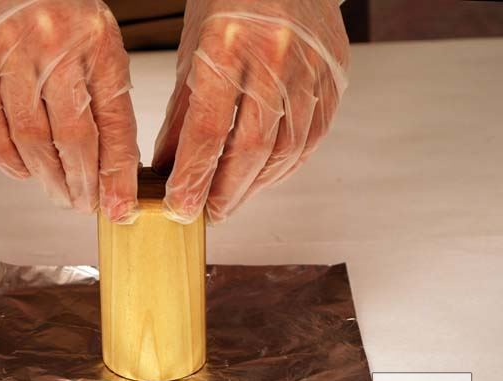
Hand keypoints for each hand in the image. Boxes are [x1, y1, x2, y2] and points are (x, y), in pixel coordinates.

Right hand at [0, 0, 139, 222]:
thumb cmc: (59, 9)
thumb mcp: (98, 42)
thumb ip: (106, 94)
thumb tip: (113, 161)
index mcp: (97, 46)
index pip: (115, 124)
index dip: (118, 174)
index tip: (121, 207)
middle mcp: (55, 49)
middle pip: (74, 138)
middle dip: (82, 183)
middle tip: (85, 205)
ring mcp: (9, 55)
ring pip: (31, 137)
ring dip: (47, 178)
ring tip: (60, 195)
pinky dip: (5, 159)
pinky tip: (22, 173)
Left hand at [153, 0, 349, 223]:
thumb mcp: (193, 50)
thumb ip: (182, 113)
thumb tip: (170, 166)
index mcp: (229, 45)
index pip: (210, 130)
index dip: (193, 177)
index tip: (181, 206)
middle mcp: (275, 59)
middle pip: (252, 148)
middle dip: (226, 192)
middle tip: (208, 213)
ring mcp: (311, 71)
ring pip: (285, 151)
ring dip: (255, 186)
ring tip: (232, 200)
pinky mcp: (333, 81)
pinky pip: (310, 139)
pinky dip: (285, 167)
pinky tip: (265, 177)